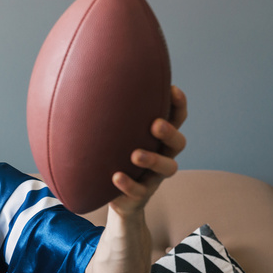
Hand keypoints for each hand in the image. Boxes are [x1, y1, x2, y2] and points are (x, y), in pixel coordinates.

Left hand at [109, 85, 187, 214]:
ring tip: (135, 155)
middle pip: (179, 143)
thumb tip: (93, 75)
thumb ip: (114, 112)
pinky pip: (140, 191)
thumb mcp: (117, 133)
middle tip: (155, 124)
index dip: (179, 105)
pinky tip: (115, 177)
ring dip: (154, 160)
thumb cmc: (115, 154)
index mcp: (159, 137)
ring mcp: (154, 176)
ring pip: (168, 168)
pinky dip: (129, 184)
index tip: (172, 89)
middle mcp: (163, 155)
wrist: (116, 196)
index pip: (177, 118)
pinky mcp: (141, 194)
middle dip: (170, 132)